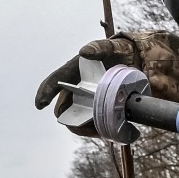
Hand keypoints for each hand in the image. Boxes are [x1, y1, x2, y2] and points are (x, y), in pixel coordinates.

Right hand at [36, 33, 178, 130]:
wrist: (139, 59)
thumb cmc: (120, 50)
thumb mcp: (111, 46)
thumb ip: (99, 47)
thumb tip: (84, 52)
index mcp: (75, 70)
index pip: (55, 81)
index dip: (45, 92)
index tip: (40, 104)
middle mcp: (78, 86)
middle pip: (65, 107)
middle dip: (70, 118)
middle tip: (82, 126)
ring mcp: (88, 98)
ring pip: (78, 118)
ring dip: (84, 127)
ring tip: (100, 130)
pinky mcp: (100, 107)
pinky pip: (93, 122)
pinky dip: (97, 128)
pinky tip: (108, 131)